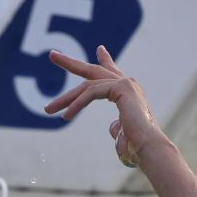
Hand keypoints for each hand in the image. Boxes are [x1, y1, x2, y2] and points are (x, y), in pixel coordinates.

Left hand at [44, 45, 162, 167]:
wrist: (149, 148)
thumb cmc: (136, 147)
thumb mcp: (121, 134)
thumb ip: (116, 127)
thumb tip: (111, 126)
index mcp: (127, 93)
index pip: (112, 73)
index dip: (105, 60)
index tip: (100, 49)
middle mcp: (128, 84)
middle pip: (94, 70)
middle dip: (71, 63)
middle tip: (52, 55)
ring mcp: (126, 83)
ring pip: (87, 86)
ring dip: (65, 98)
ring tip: (48, 109)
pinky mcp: (122, 87)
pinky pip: (91, 93)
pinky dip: (76, 104)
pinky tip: (66, 115)